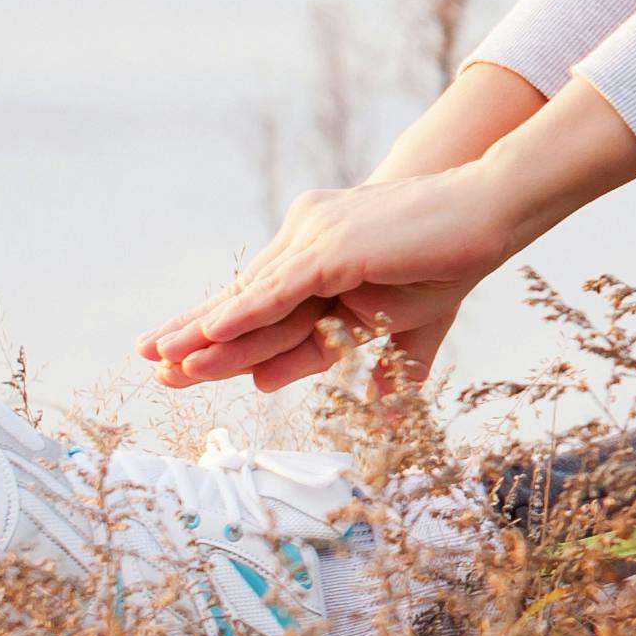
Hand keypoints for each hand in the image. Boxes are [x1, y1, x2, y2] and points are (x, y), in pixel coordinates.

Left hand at [139, 81, 635, 391]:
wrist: (488, 214)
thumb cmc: (452, 261)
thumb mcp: (406, 328)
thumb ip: (377, 366)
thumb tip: (376, 421)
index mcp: (319, 261)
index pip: (261, 304)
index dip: (220, 332)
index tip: (181, 362)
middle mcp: (308, 245)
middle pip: (244, 299)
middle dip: (194, 332)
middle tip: (147, 359)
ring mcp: (317, 242)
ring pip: (254, 300)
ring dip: (204, 330)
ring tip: (161, 357)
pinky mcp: (335, 249)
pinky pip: (279, 290)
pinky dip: (243, 312)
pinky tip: (208, 332)